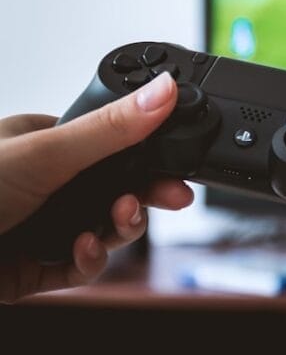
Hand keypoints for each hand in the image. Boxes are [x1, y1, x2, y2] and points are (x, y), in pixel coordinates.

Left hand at [0, 73, 194, 301]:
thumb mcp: (46, 153)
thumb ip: (111, 129)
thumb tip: (164, 92)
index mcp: (43, 144)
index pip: (112, 148)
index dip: (148, 158)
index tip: (178, 168)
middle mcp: (42, 185)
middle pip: (113, 191)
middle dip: (141, 198)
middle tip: (171, 200)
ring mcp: (38, 227)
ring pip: (101, 231)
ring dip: (117, 230)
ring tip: (115, 224)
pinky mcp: (31, 270)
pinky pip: (78, 267)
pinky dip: (89, 261)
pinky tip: (84, 251)